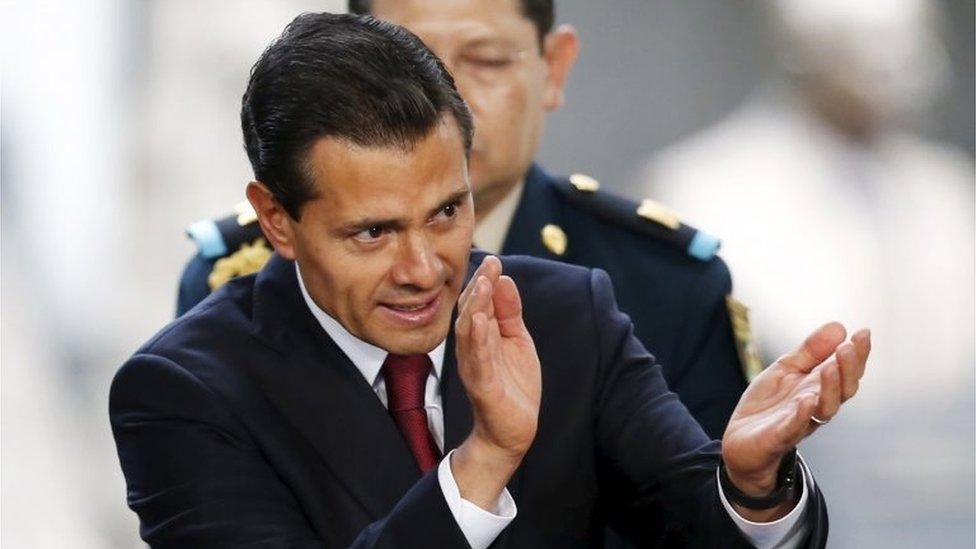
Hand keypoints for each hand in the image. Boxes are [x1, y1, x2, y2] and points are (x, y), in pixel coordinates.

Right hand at [451, 256, 541, 507]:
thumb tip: (504, 279)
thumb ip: (510, 312)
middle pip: (471, 312)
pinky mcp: (482, 387)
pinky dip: (477, 340)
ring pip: (469, 333)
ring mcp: (475, 367)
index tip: (493, 260)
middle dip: (479, 288)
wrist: (513, 432)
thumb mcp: (517, 341)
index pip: (479, 303)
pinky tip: (479, 322)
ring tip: (482, 285)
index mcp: (482, 336)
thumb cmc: (513, 385)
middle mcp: (473, 349)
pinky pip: (477, 360)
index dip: (485, 281)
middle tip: (488, 265)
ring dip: (475, 308)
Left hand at [722, 322, 869, 516]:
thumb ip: (810, 351)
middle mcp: (816, 406)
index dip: (857, 354)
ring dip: (830, 388)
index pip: (845, 371)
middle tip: (848, 347)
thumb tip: (839, 326)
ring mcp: (800, 422)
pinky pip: (794, 427)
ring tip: (830, 367)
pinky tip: (806, 399)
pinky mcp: (779, 437)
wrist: (741, 441)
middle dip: (848, 369)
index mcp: (820, 388)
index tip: (864, 333)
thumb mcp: (785, 369)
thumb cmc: (768, 404)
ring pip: (825, 409)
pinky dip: (802, 414)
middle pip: (843, 390)